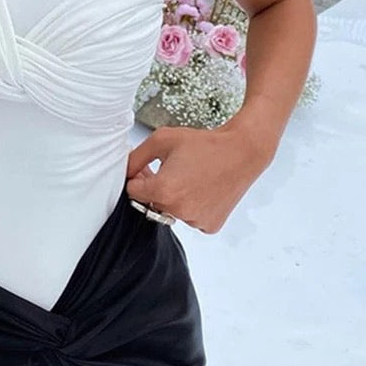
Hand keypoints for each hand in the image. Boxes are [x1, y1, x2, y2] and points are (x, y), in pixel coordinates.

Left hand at [125, 123, 270, 233]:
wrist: (241, 152)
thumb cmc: (203, 144)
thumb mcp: (162, 139)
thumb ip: (136, 157)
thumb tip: (124, 170)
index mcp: (163, 191)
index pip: (132, 192)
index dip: (138, 178)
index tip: (148, 169)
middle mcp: (178, 211)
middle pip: (151, 203)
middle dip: (154, 188)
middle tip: (170, 169)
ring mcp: (195, 221)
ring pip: (171, 212)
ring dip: (173, 198)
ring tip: (190, 176)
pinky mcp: (209, 226)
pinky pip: (190, 218)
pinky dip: (192, 206)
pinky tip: (201, 188)